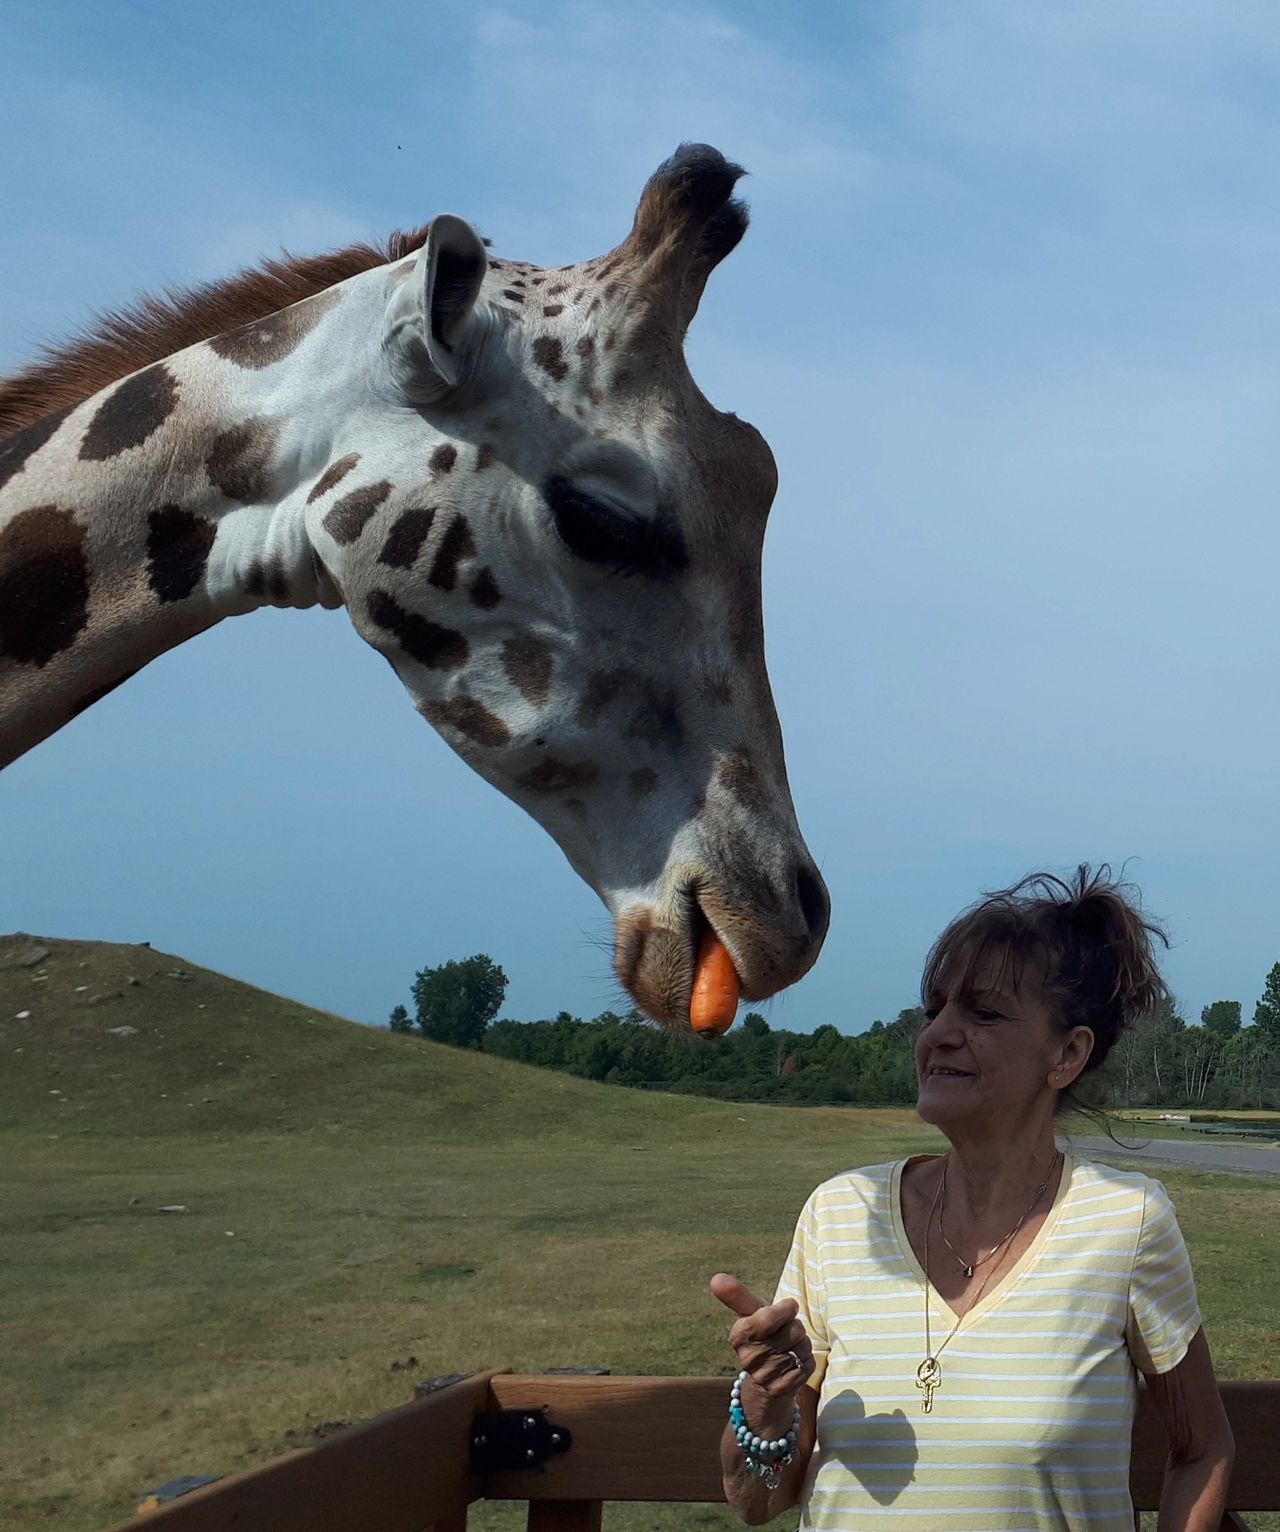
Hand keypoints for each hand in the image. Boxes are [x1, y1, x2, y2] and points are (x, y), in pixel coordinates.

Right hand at [710, 1271, 814, 1398]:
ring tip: (789, 1346)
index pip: (766, 1318)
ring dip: (801, 1343)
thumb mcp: (751, 1313)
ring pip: (801, 1347)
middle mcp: (749, 1359)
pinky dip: (806, 1360)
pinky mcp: (784, 1389)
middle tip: (785, 1330)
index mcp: (738, 1336)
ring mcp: (766, 1376)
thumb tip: (716, 1278)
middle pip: (792, 1331)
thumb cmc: (761, 1334)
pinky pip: (807, 1364)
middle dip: (794, 1326)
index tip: (789, 1307)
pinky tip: (794, 1362)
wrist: (766, 1377)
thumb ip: (737, 1296)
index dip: (784, 1310)